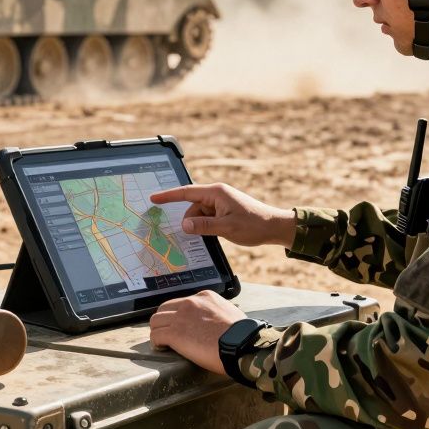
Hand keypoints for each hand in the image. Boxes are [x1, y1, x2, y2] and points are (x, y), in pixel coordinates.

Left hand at [148, 290, 247, 374]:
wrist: (240, 344)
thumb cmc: (241, 334)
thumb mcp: (230, 312)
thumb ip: (217, 312)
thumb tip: (216, 321)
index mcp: (204, 297)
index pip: (181, 302)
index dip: (178, 315)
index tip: (180, 324)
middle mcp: (190, 303)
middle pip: (164, 309)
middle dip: (164, 321)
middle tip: (167, 332)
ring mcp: (181, 317)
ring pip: (156, 321)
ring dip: (158, 331)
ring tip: (163, 341)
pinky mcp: (175, 334)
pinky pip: (156, 335)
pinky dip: (157, 343)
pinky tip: (162, 347)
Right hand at [150, 183, 296, 247]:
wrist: (274, 227)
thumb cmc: (254, 224)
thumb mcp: (226, 228)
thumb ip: (203, 226)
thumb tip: (184, 224)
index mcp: (216, 193)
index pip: (186, 192)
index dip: (168, 196)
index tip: (153, 198)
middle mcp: (217, 194)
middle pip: (193, 207)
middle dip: (191, 221)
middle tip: (194, 236)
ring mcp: (221, 202)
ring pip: (200, 214)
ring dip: (201, 225)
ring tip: (215, 235)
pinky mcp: (225, 210)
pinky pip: (208, 217)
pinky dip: (207, 226)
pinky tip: (214, 235)